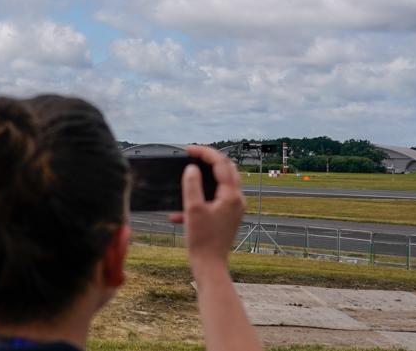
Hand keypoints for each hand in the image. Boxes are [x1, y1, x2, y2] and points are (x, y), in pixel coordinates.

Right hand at [170, 145, 244, 269]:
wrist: (210, 266)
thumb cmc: (202, 240)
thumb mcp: (192, 209)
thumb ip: (192, 185)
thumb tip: (192, 168)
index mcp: (231, 195)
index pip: (221, 163)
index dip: (204, 153)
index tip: (188, 150)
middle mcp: (237, 200)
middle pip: (227, 169)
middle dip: (209, 160)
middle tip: (191, 157)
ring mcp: (234, 209)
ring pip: (222, 183)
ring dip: (205, 178)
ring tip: (188, 176)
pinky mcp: (228, 217)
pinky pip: (216, 199)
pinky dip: (201, 198)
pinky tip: (179, 214)